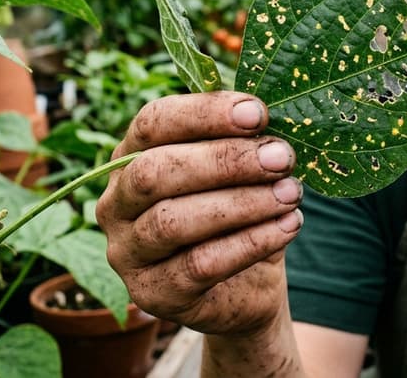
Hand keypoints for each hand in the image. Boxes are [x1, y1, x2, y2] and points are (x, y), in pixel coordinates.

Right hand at [96, 92, 303, 336]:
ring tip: (290, 194)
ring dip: (242, 203)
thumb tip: (269, 118)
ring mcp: (127, 252)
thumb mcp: (237, 171)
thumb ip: (242, 142)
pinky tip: (288, 225)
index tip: (259, 113)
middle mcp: (116, 203)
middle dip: (225, 160)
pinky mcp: (152, 293)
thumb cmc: (237, 213)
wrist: (243, 289)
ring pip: (173, 221)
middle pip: (155, 171)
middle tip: (282, 157)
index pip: (153, 122)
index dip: (204, 113)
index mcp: (130, 157)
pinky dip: (250, 242)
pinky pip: (200, 265)